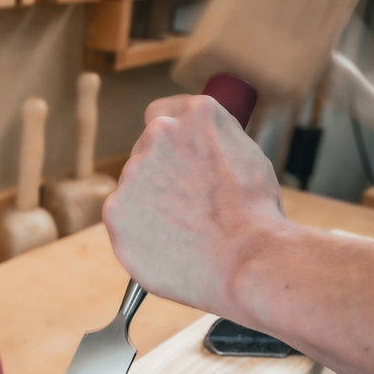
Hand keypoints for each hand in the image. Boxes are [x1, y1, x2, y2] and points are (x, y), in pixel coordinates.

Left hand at [103, 94, 285, 316]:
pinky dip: (139, 233)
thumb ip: (211, 144)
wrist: (248, 260)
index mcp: (196, 114)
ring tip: (184, 232)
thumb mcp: (247, 157)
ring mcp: (133, 171)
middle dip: (160, 175)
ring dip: (150, 204)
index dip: (169, 140)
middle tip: (186, 207)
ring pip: (134, 188)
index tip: (173, 156)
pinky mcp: (115, 210)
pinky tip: (168, 245)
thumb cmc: (258, 216)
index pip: (161, 113)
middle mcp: (160, 133)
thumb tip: (197, 150)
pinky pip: (124, 220)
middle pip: (145, 152)